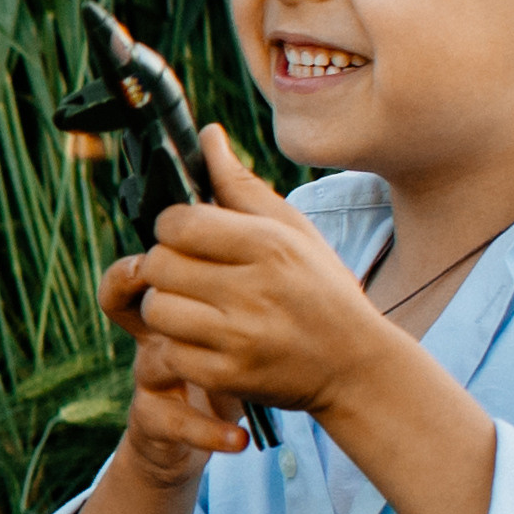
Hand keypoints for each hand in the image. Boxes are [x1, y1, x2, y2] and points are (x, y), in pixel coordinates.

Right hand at [100, 241, 253, 485]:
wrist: (226, 415)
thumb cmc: (234, 343)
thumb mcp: (231, 293)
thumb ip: (225, 236)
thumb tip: (219, 175)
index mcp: (170, 300)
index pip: (133, 274)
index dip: (145, 265)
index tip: (182, 256)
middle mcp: (152, 335)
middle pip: (137, 311)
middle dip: (168, 305)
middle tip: (214, 309)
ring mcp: (150, 379)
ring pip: (152, 362)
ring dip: (192, 365)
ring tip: (236, 369)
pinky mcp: (156, 420)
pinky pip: (171, 423)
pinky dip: (208, 432)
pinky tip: (241, 439)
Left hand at [123, 125, 383, 424]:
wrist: (357, 366)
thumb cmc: (321, 288)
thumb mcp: (292, 230)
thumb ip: (242, 185)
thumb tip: (207, 136)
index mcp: (268, 245)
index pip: (178, 222)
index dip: (172, 225)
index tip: (186, 234)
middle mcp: (252, 290)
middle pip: (158, 264)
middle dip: (164, 264)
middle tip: (188, 271)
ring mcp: (239, 337)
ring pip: (157, 309)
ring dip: (167, 306)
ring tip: (195, 305)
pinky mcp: (229, 376)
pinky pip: (170, 353)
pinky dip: (180, 347)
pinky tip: (207, 339)